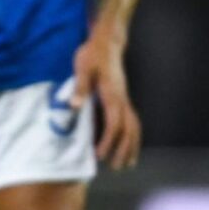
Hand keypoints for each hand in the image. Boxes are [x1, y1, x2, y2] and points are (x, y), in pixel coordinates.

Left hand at [73, 29, 141, 169]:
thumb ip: (80, 87)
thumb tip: (74, 106)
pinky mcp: (124, 97)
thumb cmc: (93, 54)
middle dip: (123, 150)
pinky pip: (133, 120)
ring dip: (132, 146)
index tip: (100, 155)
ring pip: (134, 126)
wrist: (107, 41)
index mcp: (112, 94)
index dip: (108, 141)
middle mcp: (122, 99)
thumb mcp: (83, 67)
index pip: (114, 123)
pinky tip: (129, 145)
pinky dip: (133, 136)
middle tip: (116, 168)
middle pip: (128, 129)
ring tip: (128, 164)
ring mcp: (125, 98)